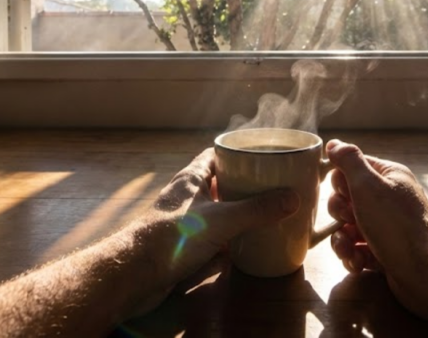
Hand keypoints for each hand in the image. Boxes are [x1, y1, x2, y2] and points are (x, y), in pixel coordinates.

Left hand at [124, 148, 299, 316]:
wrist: (134, 275)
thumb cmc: (172, 237)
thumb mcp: (220, 220)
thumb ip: (256, 210)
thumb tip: (293, 198)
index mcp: (192, 179)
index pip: (216, 154)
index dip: (239, 153)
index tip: (265, 156)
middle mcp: (187, 196)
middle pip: (219, 183)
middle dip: (245, 186)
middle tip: (273, 188)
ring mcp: (184, 222)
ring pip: (216, 211)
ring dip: (237, 214)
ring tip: (266, 215)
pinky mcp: (184, 247)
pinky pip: (212, 238)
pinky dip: (228, 241)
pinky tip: (246, 247)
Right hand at [326, 139, 427, 318]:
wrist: (427, 273)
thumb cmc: (398, 226)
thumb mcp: (369, 186)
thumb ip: (349, 161)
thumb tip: (335, 143)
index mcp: (389, 177)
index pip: (353, 168)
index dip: (341, 182)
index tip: (346, 195)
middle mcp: (389, 199)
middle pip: (347, 199)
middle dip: (340, 214)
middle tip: (350, 221)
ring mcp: (387, 227)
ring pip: (349, 228)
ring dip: (342, 241)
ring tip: (350, 250)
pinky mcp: (385, 251)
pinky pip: (358, 249)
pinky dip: (354, 257)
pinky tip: (360, 264)